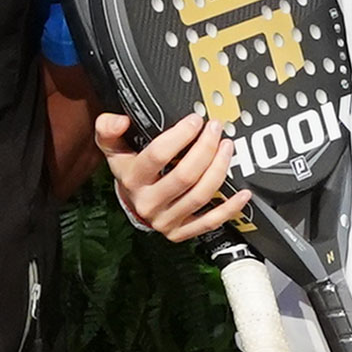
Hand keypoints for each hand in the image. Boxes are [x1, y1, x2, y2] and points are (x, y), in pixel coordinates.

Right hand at [97, 110, 241, 244]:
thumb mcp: (112, 148)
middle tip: (216, 130)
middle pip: (185, 176)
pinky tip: (242, 193)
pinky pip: (210, 222)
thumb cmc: (129, 170)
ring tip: (227, 148)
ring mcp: (166, 219)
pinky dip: (229, 208)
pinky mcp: (181, 231)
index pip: (158, 155)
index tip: (195, 121)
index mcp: (133, 179)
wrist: (132, 203)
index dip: (180, 136)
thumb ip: (108, 129)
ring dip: (219, 170)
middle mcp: (149, 202)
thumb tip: (119, 120)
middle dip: (205, 149)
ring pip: (200, 196)